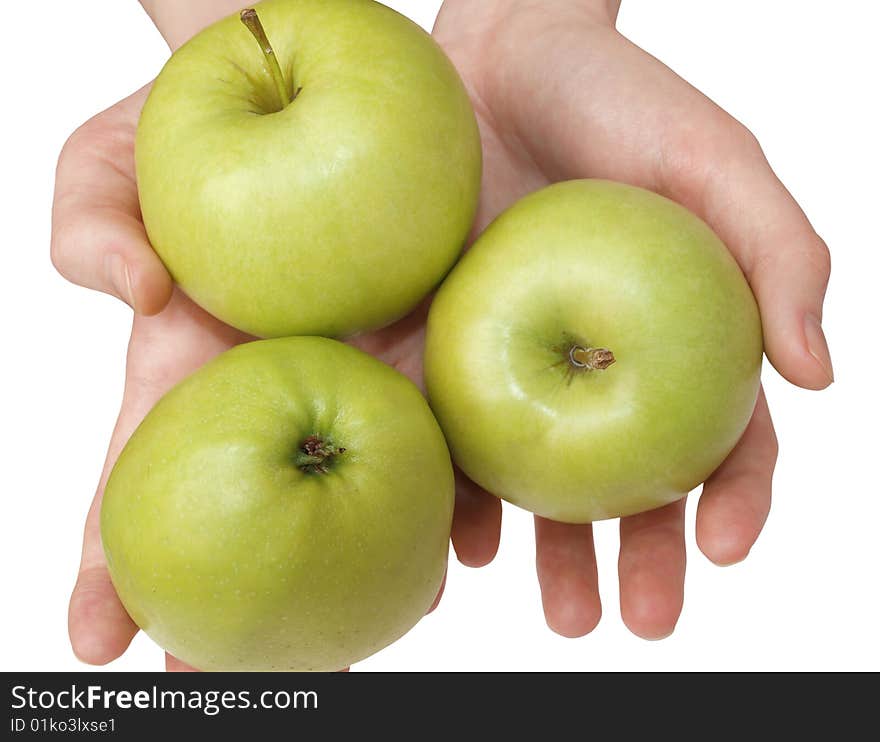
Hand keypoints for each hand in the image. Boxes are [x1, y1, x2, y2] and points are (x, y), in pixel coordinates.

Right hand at [51, 88, 438, 670]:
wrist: (355, 88)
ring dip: (363, 576)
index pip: (141, 472)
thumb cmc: (213, 114)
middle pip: (253, 515)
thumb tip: (135, 294)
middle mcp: (282, 387)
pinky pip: (450, 434)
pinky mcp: (444, 349)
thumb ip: (93, 213)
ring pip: (361, 497)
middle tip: (231, 683)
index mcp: (200, 361)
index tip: (103, 641)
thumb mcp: (121, 148)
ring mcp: (364, 376)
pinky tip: (466, 551)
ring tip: (371, 640)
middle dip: (239, 604)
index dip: (110, 557)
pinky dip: (455, 494)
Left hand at [431, 0, 831, 638]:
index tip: (722, 550)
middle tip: (635, 623)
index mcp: (676, 337)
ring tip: (560, 615)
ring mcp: (516, 365)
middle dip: (637, 559)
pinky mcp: (440, 349)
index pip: (721, 435)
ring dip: (551, 553)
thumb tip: (822, 376)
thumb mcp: (715, 160)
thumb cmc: (617, 96)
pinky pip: (451, 435)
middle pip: (628, 481)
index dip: (733, 498)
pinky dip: (459, 493)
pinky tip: (462, 542)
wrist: (492, 60)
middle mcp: (597, 366)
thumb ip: (779, 256)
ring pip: (541, 480)